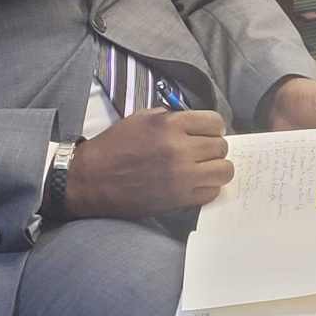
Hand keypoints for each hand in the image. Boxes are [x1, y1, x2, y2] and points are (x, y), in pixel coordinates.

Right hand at [65, 108, 232, 217]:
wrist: (91, 179)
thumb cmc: (113, 147)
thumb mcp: (139, 119)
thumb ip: (169, 117)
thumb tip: (193, 123)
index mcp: (169, 124)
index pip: (214, 122)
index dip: (213, 127)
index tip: (207, 133)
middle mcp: (179, 148)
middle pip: (221, 146)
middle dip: (213, 148)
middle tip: (202, 153)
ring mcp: (181, 176)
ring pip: (224, 170)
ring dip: (216, 168)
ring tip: (203, 169)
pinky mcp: (179, 198)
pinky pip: (212, 192)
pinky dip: (207, 188)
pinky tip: (193, 184)